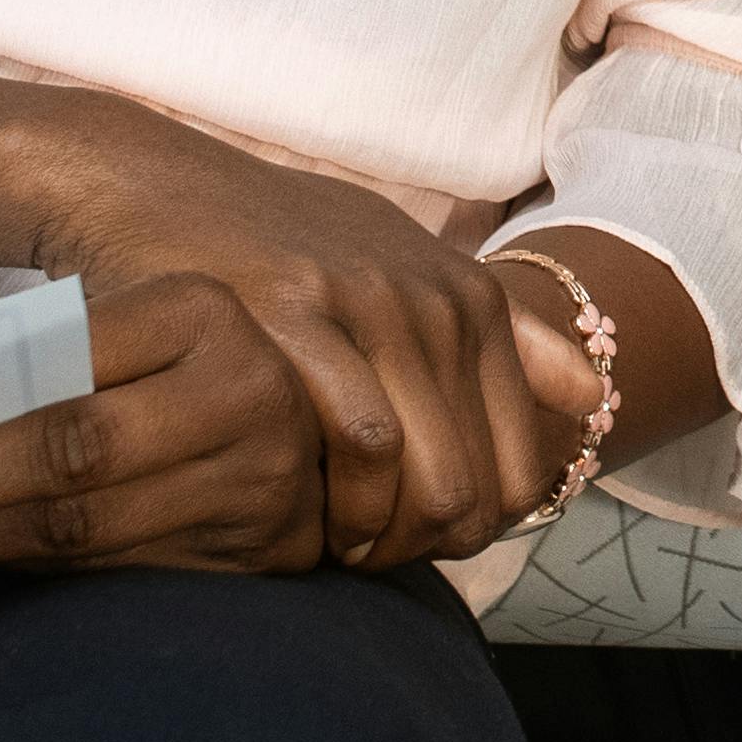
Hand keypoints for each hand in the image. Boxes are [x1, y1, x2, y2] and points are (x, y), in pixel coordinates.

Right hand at [0, 111, 556, 575]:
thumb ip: (499, 335)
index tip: (402, 544)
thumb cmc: (272, 245)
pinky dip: (335, 499)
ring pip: (427, 478)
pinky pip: (358, 440)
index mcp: (470, 300)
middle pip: (476, 491)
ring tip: (320, 544)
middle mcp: (437, 301)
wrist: (150, 183)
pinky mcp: (299, 315)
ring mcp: (370, 305)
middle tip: (352, 558)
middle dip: (418, 550)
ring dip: (376, 539)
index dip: (469, 534)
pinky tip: (288, 514)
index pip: (520, 470)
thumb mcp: (398, 267)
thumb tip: (591, 394)